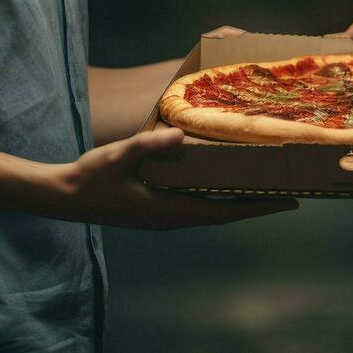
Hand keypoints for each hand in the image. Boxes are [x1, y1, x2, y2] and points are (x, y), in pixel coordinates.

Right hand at [44, 128, 296, 229]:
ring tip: (264, 185)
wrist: (64, 196)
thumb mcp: (120, 155)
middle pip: (225, 212)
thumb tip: (180, 136)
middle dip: (257, 203)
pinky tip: (223, 181)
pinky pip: (198, 204)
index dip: (258, 206)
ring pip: (212, 209)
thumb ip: (150, 145)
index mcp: (170, 210)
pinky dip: (217, 195)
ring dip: (238, 200)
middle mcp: (173, 217)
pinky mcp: (157, 209)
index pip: (225, 211)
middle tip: (289, 189)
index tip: (288, 201)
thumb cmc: (92, 177)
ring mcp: (165, 215)